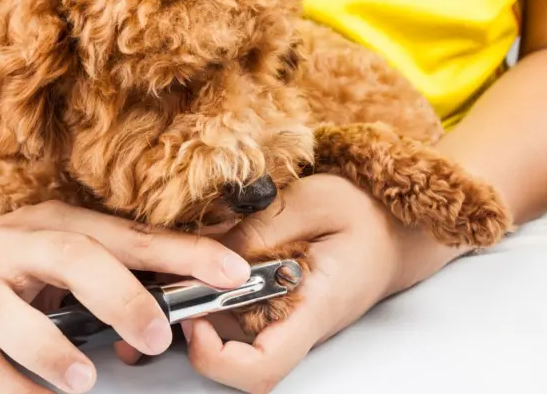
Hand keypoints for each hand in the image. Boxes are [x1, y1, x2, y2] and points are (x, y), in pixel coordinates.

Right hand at [0, 200, 250, 393]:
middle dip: (121, 297)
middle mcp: (21, 244)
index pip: (131, 236)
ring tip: (86, 378)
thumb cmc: (22, 254)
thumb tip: (194, 285)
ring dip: (52, 349)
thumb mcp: (70, 244)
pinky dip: (12, 385)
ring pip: (11, 311)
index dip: (183, 252)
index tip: (229, 272)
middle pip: (73, 259)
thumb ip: (123, 264)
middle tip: (159, 335)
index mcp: (63, 222)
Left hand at [179, 174, 462, 392]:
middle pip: (234, 354)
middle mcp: (295, 323)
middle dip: (195, 318)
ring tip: (189, 253)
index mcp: (313, 307)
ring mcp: (285, 317)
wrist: (391, 228)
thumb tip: (209, 255)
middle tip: (177, 273)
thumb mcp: (313, 202)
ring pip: (228, 329)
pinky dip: (214, 284)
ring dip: (200, 296)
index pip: (262, 366)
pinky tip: (211, 251)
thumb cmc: (365, 215)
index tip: (196, 319)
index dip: (218, 359)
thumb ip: (262, 229)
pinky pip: (236, 307)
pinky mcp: (277, 304)